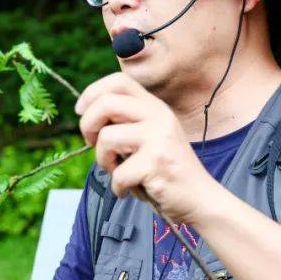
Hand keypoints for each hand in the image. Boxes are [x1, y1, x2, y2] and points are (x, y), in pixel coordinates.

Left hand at [76, 72, 216, 223]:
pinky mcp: (157, 164)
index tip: (81, 112)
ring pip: (107, 138)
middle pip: (107, 103)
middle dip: (87, 125)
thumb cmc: (166, 171)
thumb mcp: (150, 137)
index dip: (92, 92)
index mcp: (155, 108)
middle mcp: (159, 117)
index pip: (119, 81)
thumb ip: (126, 123)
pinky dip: (117, 187)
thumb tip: (87, 114)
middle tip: (91, 144)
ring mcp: (159, 139)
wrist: (199, 198)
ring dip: (103, 161)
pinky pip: (118, 173)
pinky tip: (129, 190)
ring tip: (118, 172)